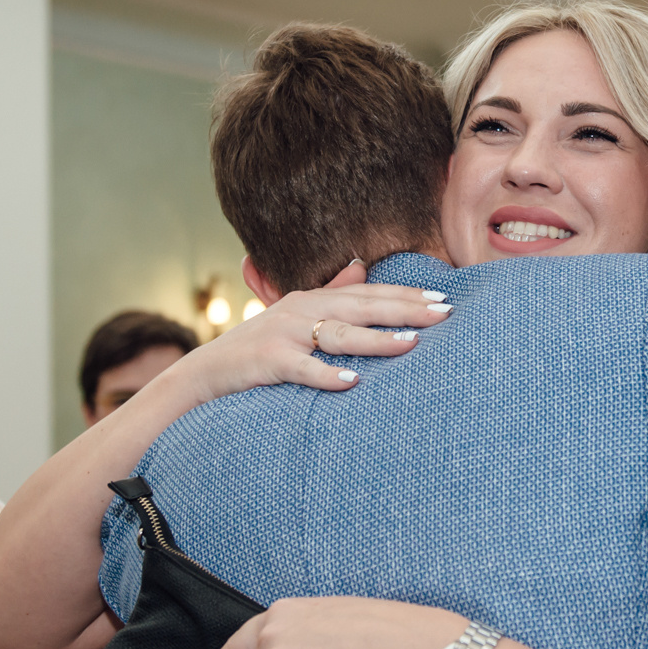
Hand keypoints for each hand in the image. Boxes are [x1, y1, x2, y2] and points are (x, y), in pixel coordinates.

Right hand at [165, 261, 449, 406]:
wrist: (203, 374)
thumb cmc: (255, 349)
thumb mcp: (293, 315)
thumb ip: (328, 292)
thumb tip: (360, 267)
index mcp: (312, 300)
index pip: (368, 294)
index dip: (405, 294)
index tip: (442, 298)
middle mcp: (301, 311)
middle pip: (361, 307)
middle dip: (405, 309)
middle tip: (444, 313)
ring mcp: (284, 334)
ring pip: (339, 335)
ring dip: (376, 340)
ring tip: (411, 344)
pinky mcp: (268, 362)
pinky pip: (302, 368)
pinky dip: (327, 374)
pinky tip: (353, 382)